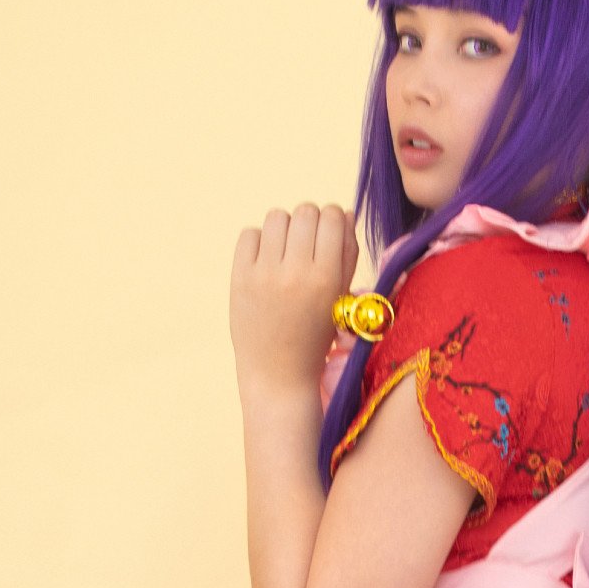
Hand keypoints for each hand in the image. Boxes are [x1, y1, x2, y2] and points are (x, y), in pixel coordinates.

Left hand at [230, 202, 359, 396]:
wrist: (278, 376)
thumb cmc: (316, 338)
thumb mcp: (341, 301)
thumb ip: (348, 256)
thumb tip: (344, 213)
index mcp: (327, 279)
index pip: (333, 216)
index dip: (334, 219)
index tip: (330, 234)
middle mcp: (296, 273)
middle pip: (306, 211)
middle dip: (310, 222)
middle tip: (308, 245)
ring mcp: (265, 274)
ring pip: (277, 216)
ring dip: (285, 229)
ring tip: (286, 253)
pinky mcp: (240, 278)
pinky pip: (250, 234)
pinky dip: (260, 242)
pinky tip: (267, 263)